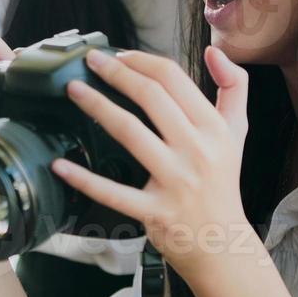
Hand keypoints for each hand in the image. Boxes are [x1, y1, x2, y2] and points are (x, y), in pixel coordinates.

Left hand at [49, 46, 251, 281]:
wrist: (223, 245)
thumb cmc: (222, 184)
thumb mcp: (237, 133)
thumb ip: (234, 88)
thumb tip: (214, 51)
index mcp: (213, 128)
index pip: (174, 79)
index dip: (142, 60)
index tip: (119, 55)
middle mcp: (197, 150)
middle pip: (151, 98)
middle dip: (116, 73)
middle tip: (90, 61)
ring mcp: (175, 181)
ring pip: (130, 132)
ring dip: (97, 106)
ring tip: (73, 90)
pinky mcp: (154, 212)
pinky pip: (113, 192)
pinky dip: (84, 178)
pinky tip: (60, 165)